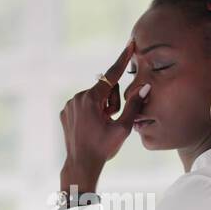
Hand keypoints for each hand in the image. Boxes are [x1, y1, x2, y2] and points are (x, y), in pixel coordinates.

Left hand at [58, 39, 148, 192]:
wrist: (81, 165)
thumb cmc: (103, 148)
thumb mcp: (123, 128)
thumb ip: (134, 105)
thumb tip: (145, 87)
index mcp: (91, 99)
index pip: (111, 75)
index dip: (122, 59)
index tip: (130, 44)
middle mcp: (77, 98)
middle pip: (103, 89)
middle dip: (111, 101)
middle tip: (111, 120)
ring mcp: (69, 105)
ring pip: (93, 98)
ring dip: (101, 108)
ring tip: (100, 126)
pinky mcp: (64, 112)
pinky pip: (83, 106)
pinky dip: (90, 113)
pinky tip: (91, 128)